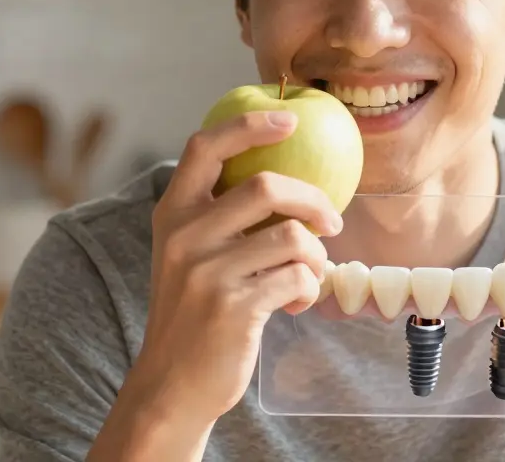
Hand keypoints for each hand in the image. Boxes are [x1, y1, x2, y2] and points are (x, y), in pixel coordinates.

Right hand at [131, 110, 342, 423]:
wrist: (172, 384)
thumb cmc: (193, 313)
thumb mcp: (188, 255)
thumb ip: (218, 217)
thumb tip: (285, 178)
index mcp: (172, 213)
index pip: (205, 146)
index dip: (249, 124)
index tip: (290, 121)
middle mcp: (184, 236)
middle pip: (266, 186)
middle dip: (313, 201)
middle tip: (333, 222)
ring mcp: (207, 272)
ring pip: (293, 237)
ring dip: (315, 258)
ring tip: (307, 276)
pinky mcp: (234, 307)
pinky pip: (299, 279)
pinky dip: (309, 291)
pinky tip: (294, 305)